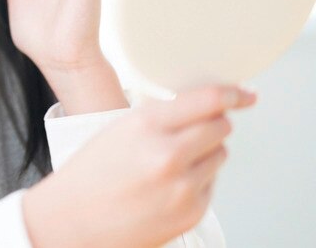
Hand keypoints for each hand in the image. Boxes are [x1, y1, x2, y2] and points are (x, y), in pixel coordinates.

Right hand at [23, 84, 257, 247]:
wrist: (71, 221)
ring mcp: (182, 187)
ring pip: (220, 155)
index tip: (244, 94)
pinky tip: (167, 185)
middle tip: (192, 130)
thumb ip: (161, 116)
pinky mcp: (191, 213)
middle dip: (212, 124)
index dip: (232, 94)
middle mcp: (168, 154)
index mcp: (145, 125)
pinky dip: (198, 181)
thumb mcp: (120, 130)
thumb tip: (206, 107)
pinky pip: (211, 184)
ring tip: (170, 163)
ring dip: (206, 153)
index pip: (208, 101)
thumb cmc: (90, 174)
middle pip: (221, 127)